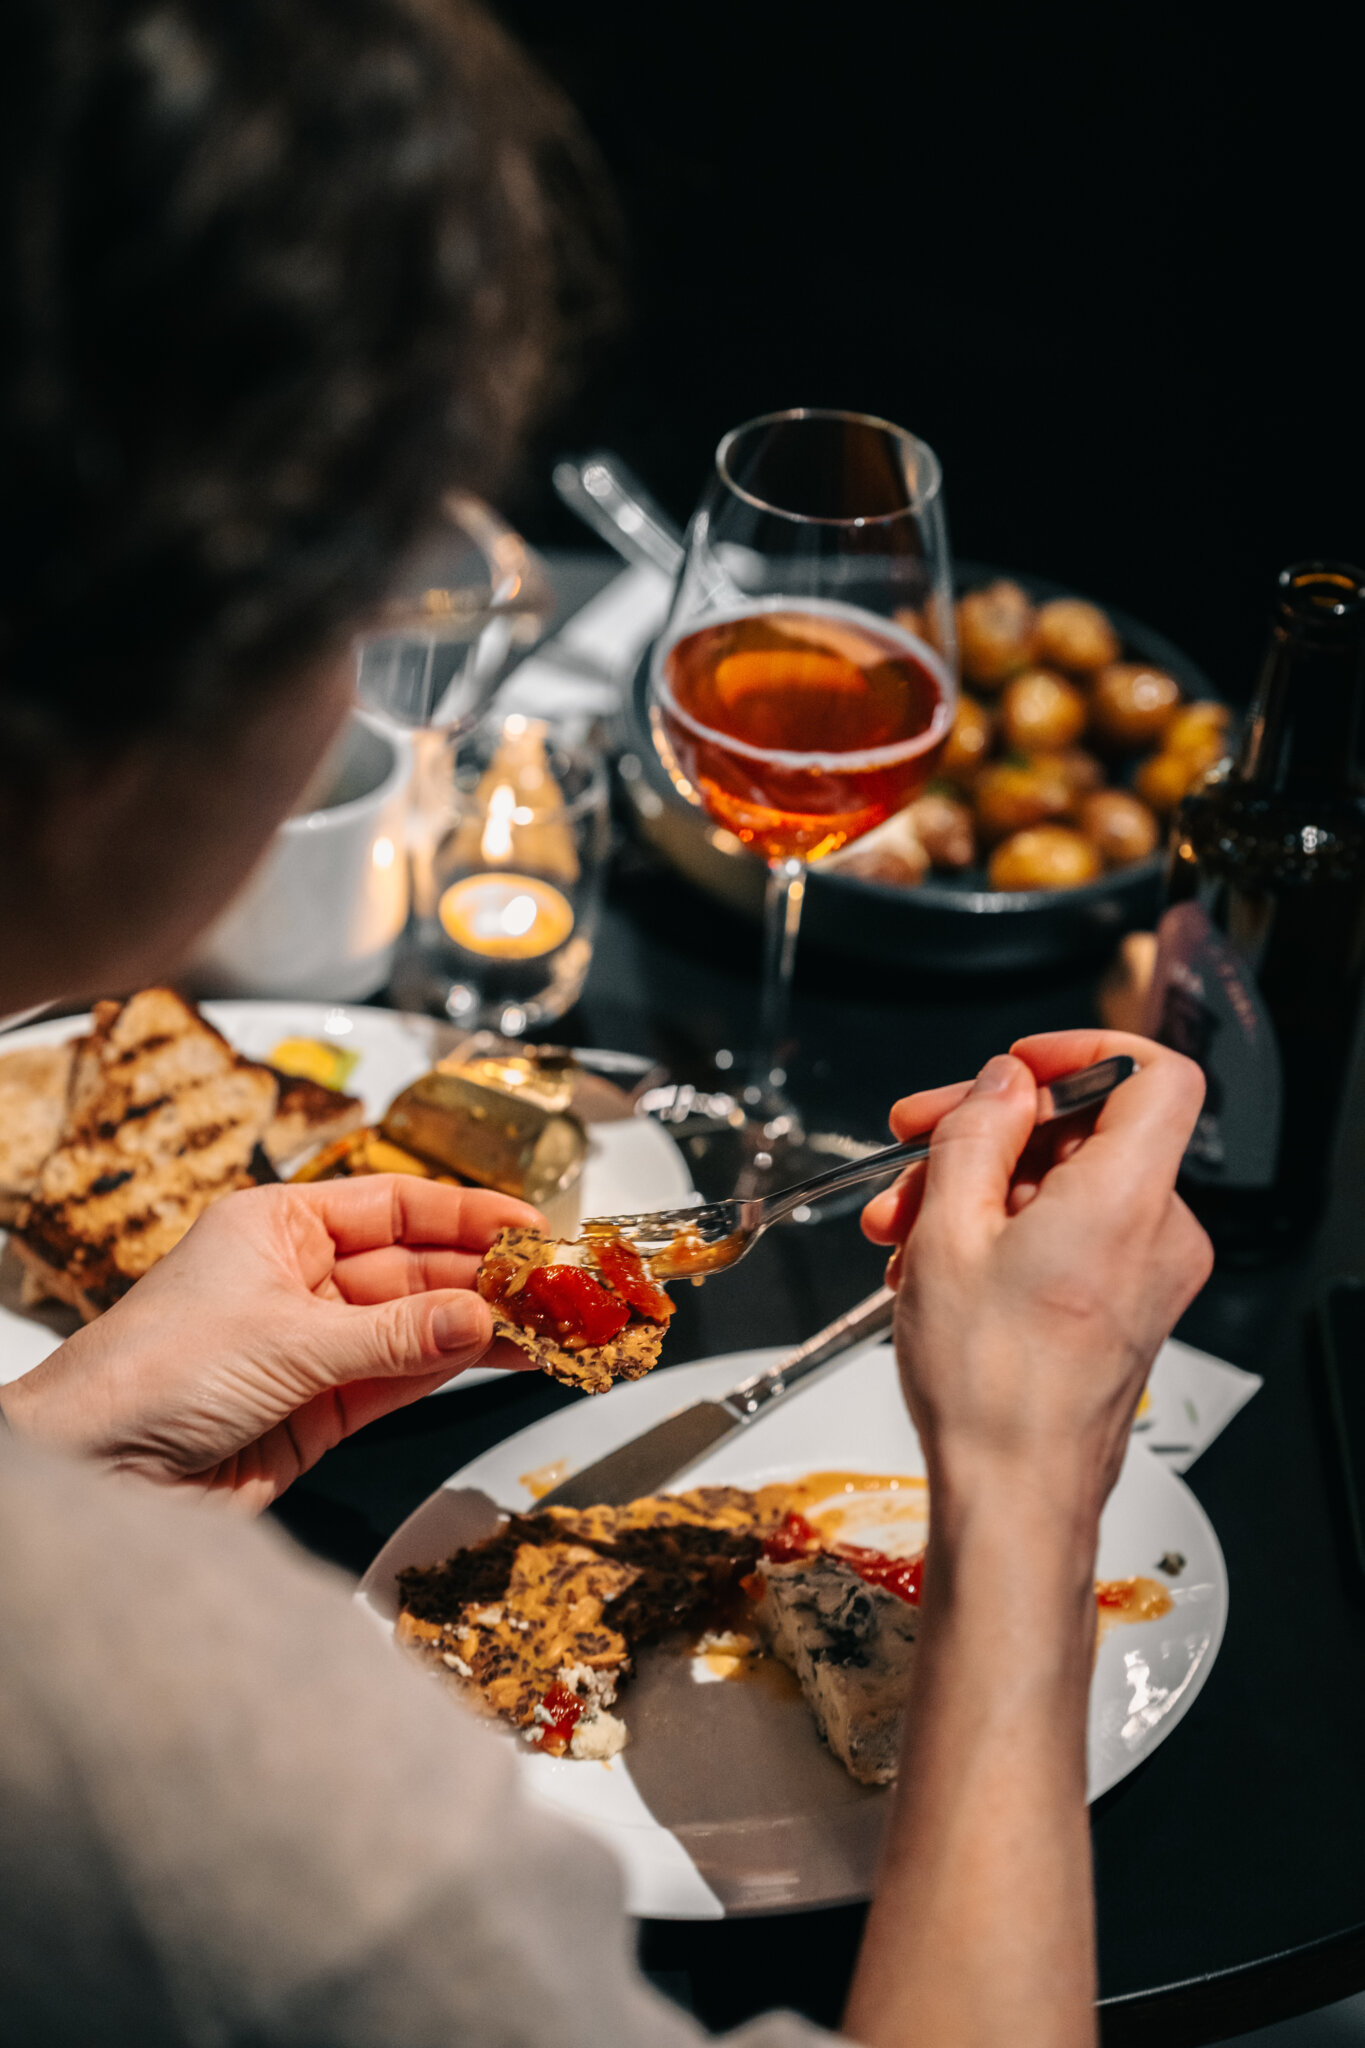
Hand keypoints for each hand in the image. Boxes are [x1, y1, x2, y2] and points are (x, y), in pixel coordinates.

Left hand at [1, 1176, 540, 1509]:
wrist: (94, 1475)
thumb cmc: (148, 1376)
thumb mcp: (288, 1338)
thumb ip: (396, 1336)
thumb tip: (479, 1319)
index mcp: (277, 1226)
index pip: (394, 1205)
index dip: (466, 1214)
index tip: (528, 1226)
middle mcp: (298, 1280)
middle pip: (417, 1267)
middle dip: (487, 1276)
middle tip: (557, 1285)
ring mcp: (314, 1347)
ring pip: (420, 1327)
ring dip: (485, 1328)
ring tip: (553, 1325)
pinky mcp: (322, 1410)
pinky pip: (405, 1378)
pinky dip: (454, 1370)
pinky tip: (504, 1358)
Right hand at [862, 1030, 1211, 1528]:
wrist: (1014, 1495)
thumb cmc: (990, 1387)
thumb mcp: (949, 1230)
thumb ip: (977, 1132)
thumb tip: (1000, 1084)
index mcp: (1127, 1198)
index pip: (1152, 1073)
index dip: (1079, 1051)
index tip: (1013, 1067)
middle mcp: (1157, 1232)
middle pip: (1085, 1131)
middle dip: (985, 1132)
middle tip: (913, 1142)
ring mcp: (1148, 1275)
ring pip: (1063, 1187)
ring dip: (975, 1191)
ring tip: (900, 1225)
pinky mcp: (1127, 1308)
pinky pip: (1070, 1235)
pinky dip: (1002, 1233)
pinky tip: (933, 1263)